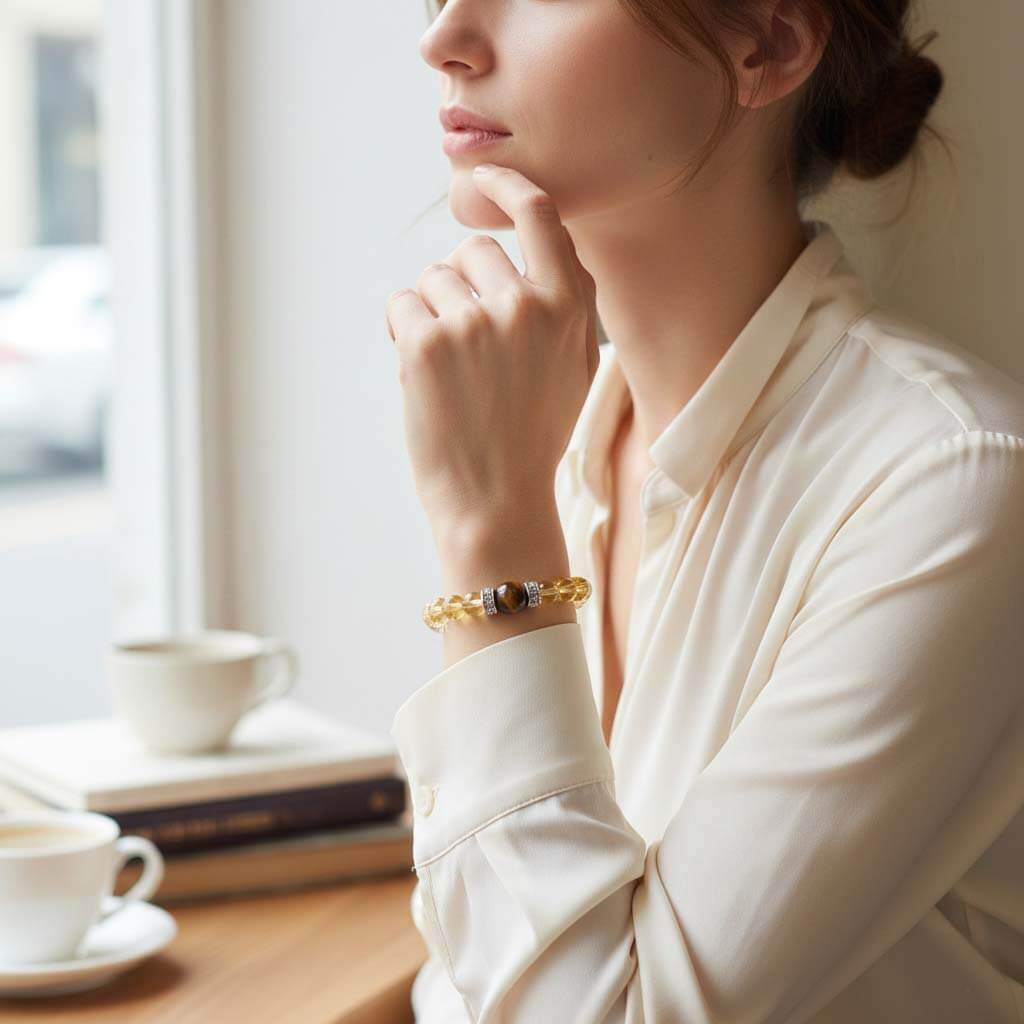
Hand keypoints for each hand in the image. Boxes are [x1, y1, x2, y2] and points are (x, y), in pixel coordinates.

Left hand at [384, 164, 598, 540]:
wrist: (494, 500)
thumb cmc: (532, 438)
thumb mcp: (576, 370)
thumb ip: (568, 305)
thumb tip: (550, 244)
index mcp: (567, 308)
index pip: (539, 216)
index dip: (509, 186)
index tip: (486, 176)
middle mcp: (522, 306)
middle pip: (473, 251)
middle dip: (463, 287)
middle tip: (469, 347)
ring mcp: (471, 322)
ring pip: (433, 279)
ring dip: (433, 313)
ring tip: (451, 371)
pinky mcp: (424, 342)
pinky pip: (402, 303)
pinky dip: (404, 330)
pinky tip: (425, 374)